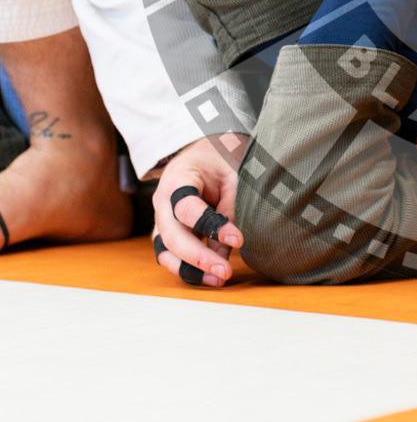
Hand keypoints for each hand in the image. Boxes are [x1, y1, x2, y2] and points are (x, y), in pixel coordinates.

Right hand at [151, 134, 248, 286]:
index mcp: (177, 178)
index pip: (186, 207)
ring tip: (218, 279)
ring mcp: (160, 218)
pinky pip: (169, 255)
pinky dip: (186, 268)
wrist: (201, 156)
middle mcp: (161, 201)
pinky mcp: (165, 233)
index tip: (239, 239)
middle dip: (198, 257)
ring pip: (166, 251)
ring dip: (190, 269)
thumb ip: (228, 210)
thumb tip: (225, 250)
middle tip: (226, 271)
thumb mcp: (231, 176)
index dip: (212, 226)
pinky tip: (209, 276)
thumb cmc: (218, 163)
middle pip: (173, 236)